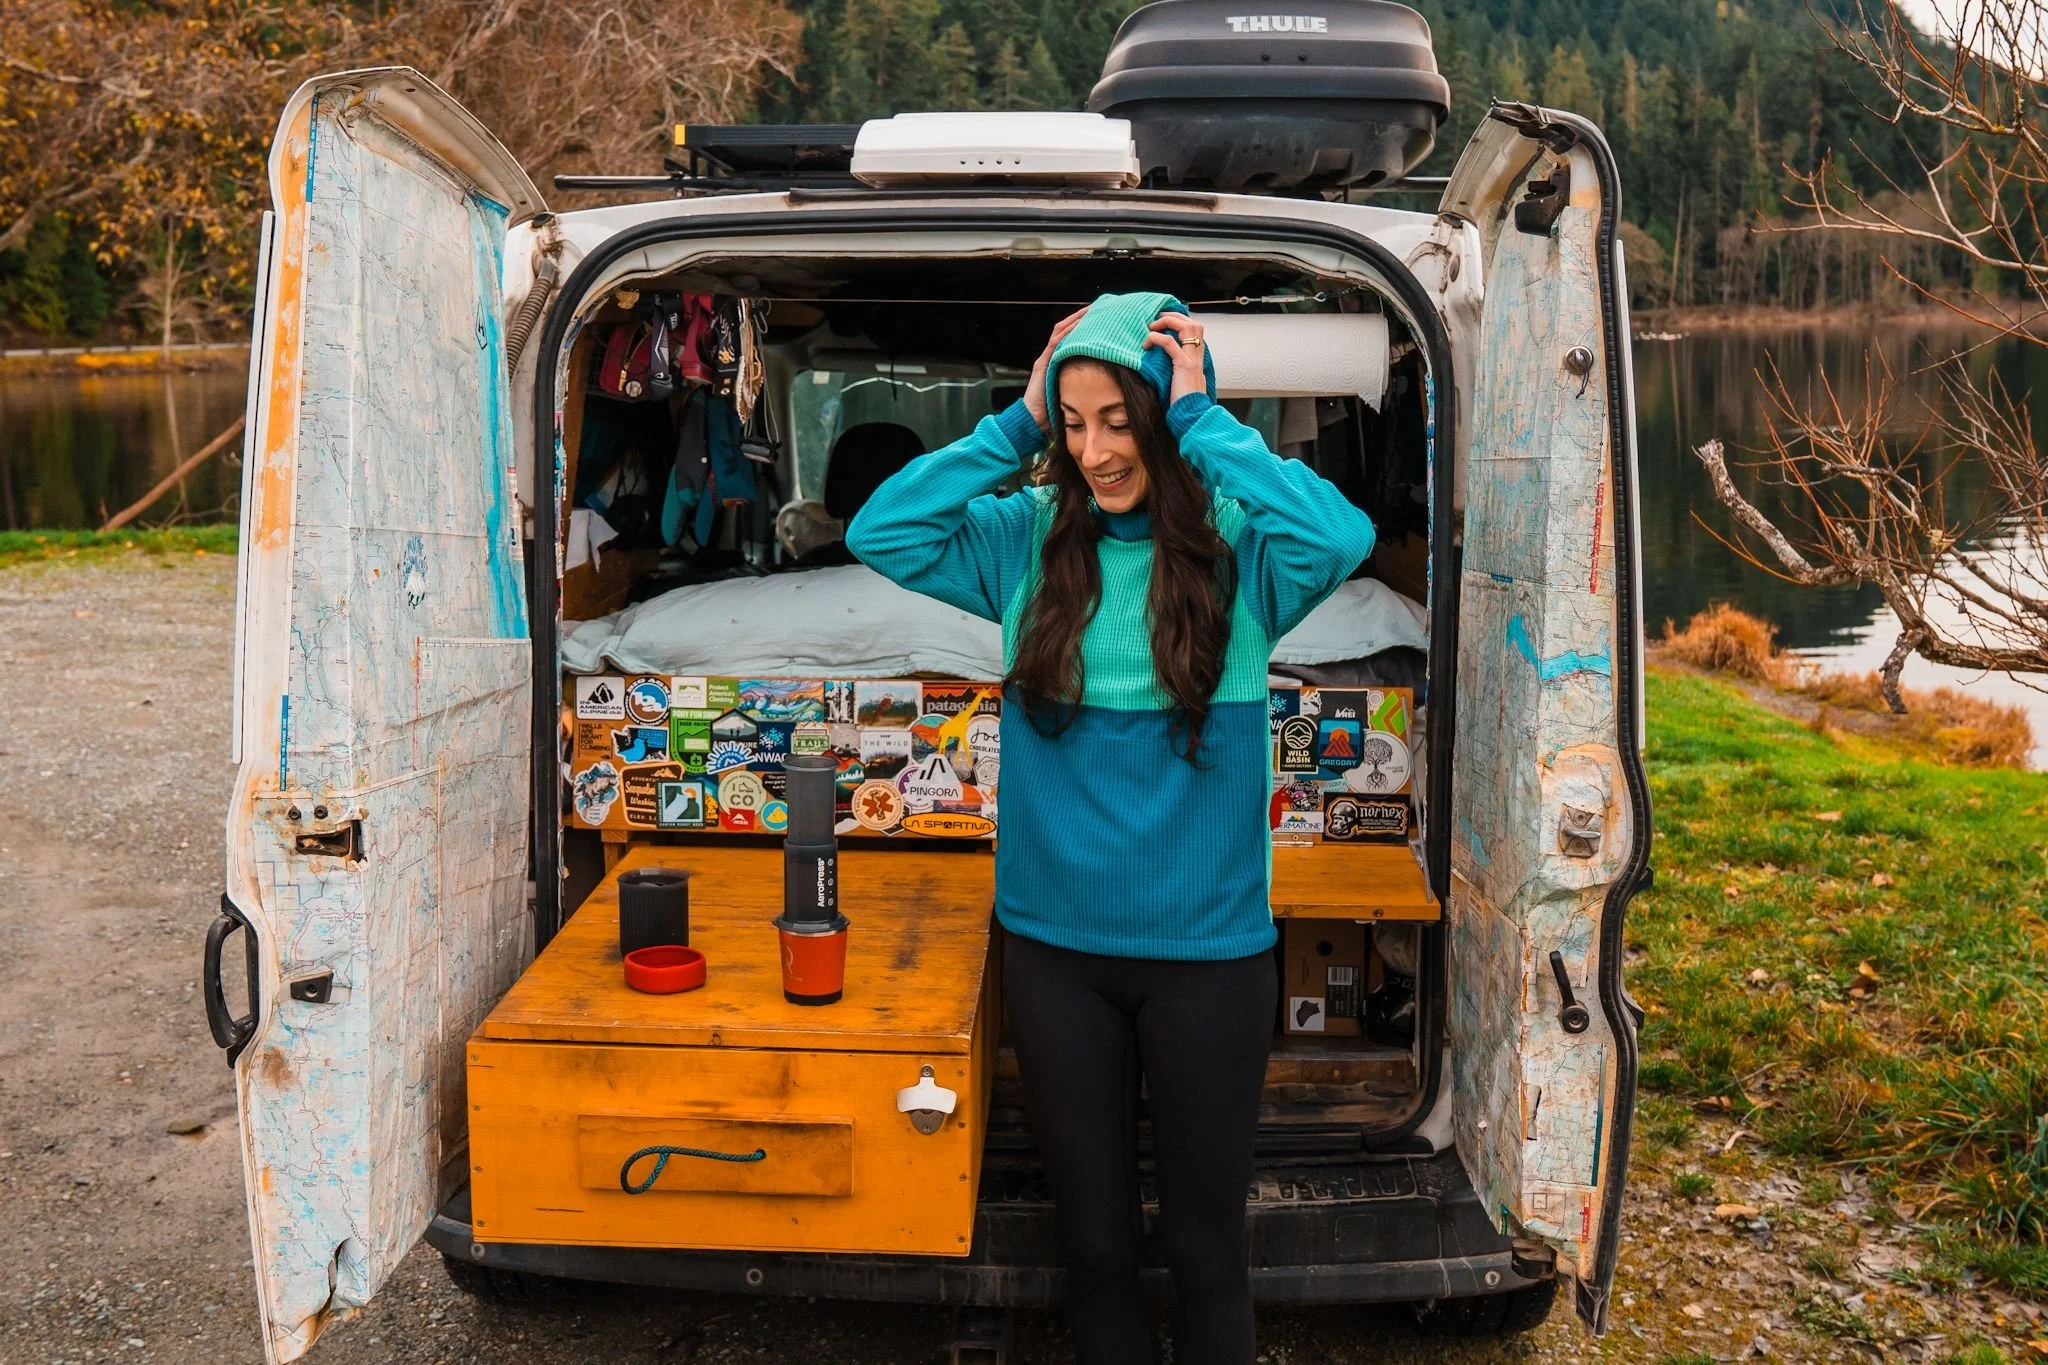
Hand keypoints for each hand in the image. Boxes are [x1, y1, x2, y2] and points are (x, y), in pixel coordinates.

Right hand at [1023, 308, 1088, 433]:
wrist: (1033, 419)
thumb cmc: (1053, 409)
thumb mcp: (1072, 390)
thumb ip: (1081, 381)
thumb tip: (1105, 378)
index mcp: (1057, 360)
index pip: (1070, 336)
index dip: (1082, 324)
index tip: (1098, 316)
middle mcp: (1050, 356)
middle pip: (1065, 329)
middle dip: (1079, 317)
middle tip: (1095, 307)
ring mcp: (1045, 358)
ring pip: (1059, 332)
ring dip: (1074, 320)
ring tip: (1088, 310)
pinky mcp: (1042, 364)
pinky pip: (1055, 344)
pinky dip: (1066, 334)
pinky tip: (1077, 326)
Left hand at [1142, 313, 1206, 403]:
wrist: (1193, 416)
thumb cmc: (1185, 403)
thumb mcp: (1183, 383)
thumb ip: (1178, 371)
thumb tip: (1162, 364)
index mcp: (1198, 359)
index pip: (1195, 331)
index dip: (1180, 322)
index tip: (1164, 322)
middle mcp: (1198, 356)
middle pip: (1194, 324)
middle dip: (1174, 316)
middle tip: (1157, 318)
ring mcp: (1192, 360)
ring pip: (1187, 327)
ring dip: (1167, 322)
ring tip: (1152, 327)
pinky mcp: (1183, 366)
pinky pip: (1170, 343)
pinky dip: (1157, 338)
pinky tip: (1148, 343)